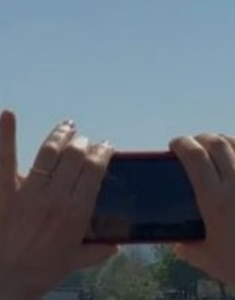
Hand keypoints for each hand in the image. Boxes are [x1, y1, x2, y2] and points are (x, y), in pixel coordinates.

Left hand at [0, 111, 115, 299]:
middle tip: (84, 139)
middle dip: (83, 144)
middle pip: (75, 158)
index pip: (95, 172)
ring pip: (49, 153)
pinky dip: (6, 134)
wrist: (2, 284)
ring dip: (60, 135)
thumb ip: (98, 251)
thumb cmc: (39, 274)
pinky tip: (8, 113)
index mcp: (77, 214)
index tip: (105, 146)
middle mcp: (56, 199)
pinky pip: (6, 158)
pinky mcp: (3, 192)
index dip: (101, 154)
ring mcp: (29, 193)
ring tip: (67, 126)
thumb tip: (117, 243)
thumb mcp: (75, 262)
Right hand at [170, 134, 234, 284]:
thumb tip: (178, 242)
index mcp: (214, 200)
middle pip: (216, 143)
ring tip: (217, 146)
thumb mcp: (208, 260)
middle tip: (194, 145)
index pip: (194, 155)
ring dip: (223, 140)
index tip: (174, 145)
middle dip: (200, 138)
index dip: (181, 143)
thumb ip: (188, 248)